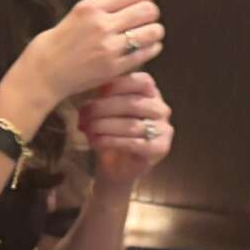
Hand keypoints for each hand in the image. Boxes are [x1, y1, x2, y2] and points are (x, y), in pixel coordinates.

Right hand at [29, 0, 163, 102]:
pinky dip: (151, 49)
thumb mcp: (76, 14)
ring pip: (151, 32)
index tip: (143, 2)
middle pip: (147, 10)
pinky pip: (145, 53)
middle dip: (151, 14)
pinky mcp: (113, 67)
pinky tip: (146, 48)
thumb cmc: (57, 44)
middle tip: (146, 19)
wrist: (42, 73)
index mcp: (90, 7)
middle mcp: (101, 25)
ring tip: (148, 34)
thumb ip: (103, 7)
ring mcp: (108, 47)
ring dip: (154, 31)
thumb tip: (134, 1)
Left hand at [78, 72, 173, 188]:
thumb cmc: (111, 134)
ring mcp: (163, 129)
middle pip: (133, 103)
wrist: (117, 167)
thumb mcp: (102, 114)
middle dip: (105, 108)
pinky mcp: (160, 148)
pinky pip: (135, 143)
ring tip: (88, 129)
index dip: (119, 84)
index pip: (141, 81)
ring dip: (105, 126)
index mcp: (150, 94)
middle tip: (86, 115)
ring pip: (132, 125)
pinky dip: (113, 142)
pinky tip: (97, 142)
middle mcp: (160, 109)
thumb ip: (99, 103)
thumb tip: (86, 103)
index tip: (98, 92)